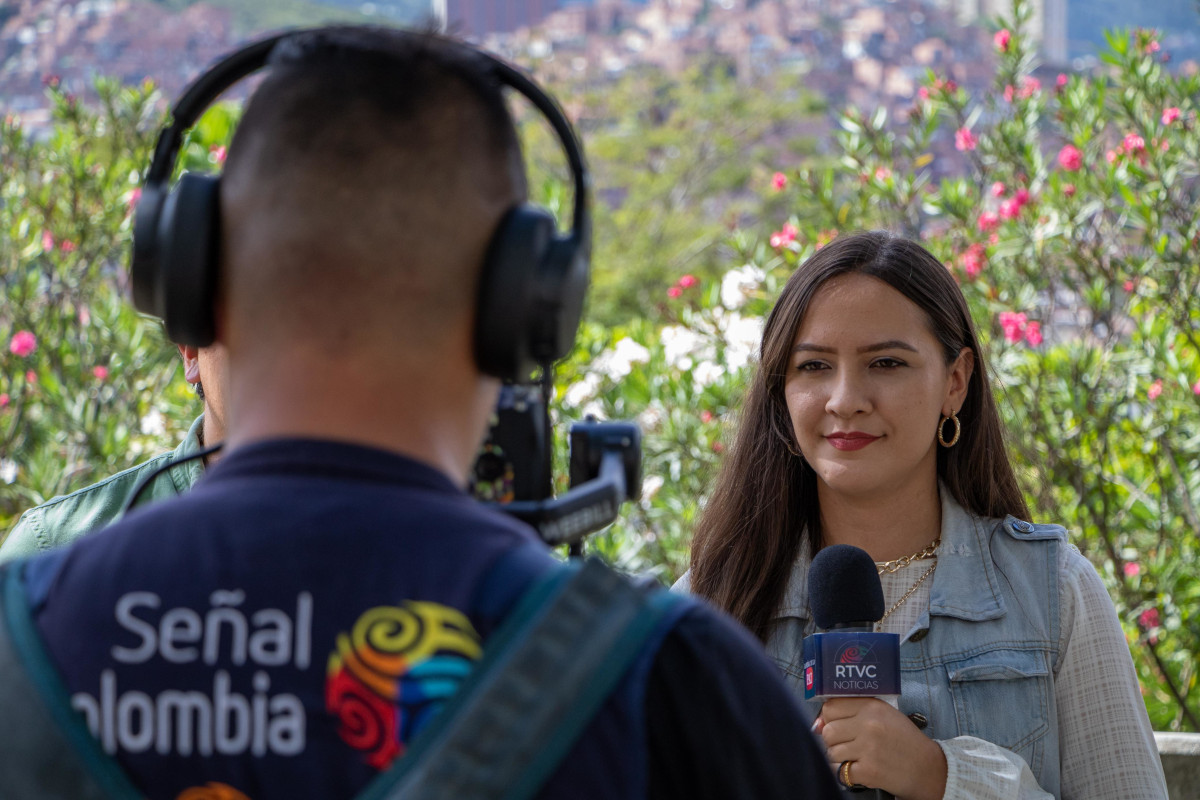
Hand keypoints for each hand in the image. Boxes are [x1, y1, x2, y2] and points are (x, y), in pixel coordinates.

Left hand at [814, 697, 946, 799]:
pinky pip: (839, 771)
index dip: (829, 718)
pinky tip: (858, 769)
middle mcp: (868, 725)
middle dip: (833, 740)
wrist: (927, 769)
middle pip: (827, 731)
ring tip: (855, 757)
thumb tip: (816, 725)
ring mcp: (868, 748)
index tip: (836, 725)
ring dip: (839, 757)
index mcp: (872, 707)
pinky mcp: (868, 771)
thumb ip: (852, 713)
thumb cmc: (903, 740)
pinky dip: (844, 773)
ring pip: (831, 752)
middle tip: (848, 745)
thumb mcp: (884, 715)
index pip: (830, 707)